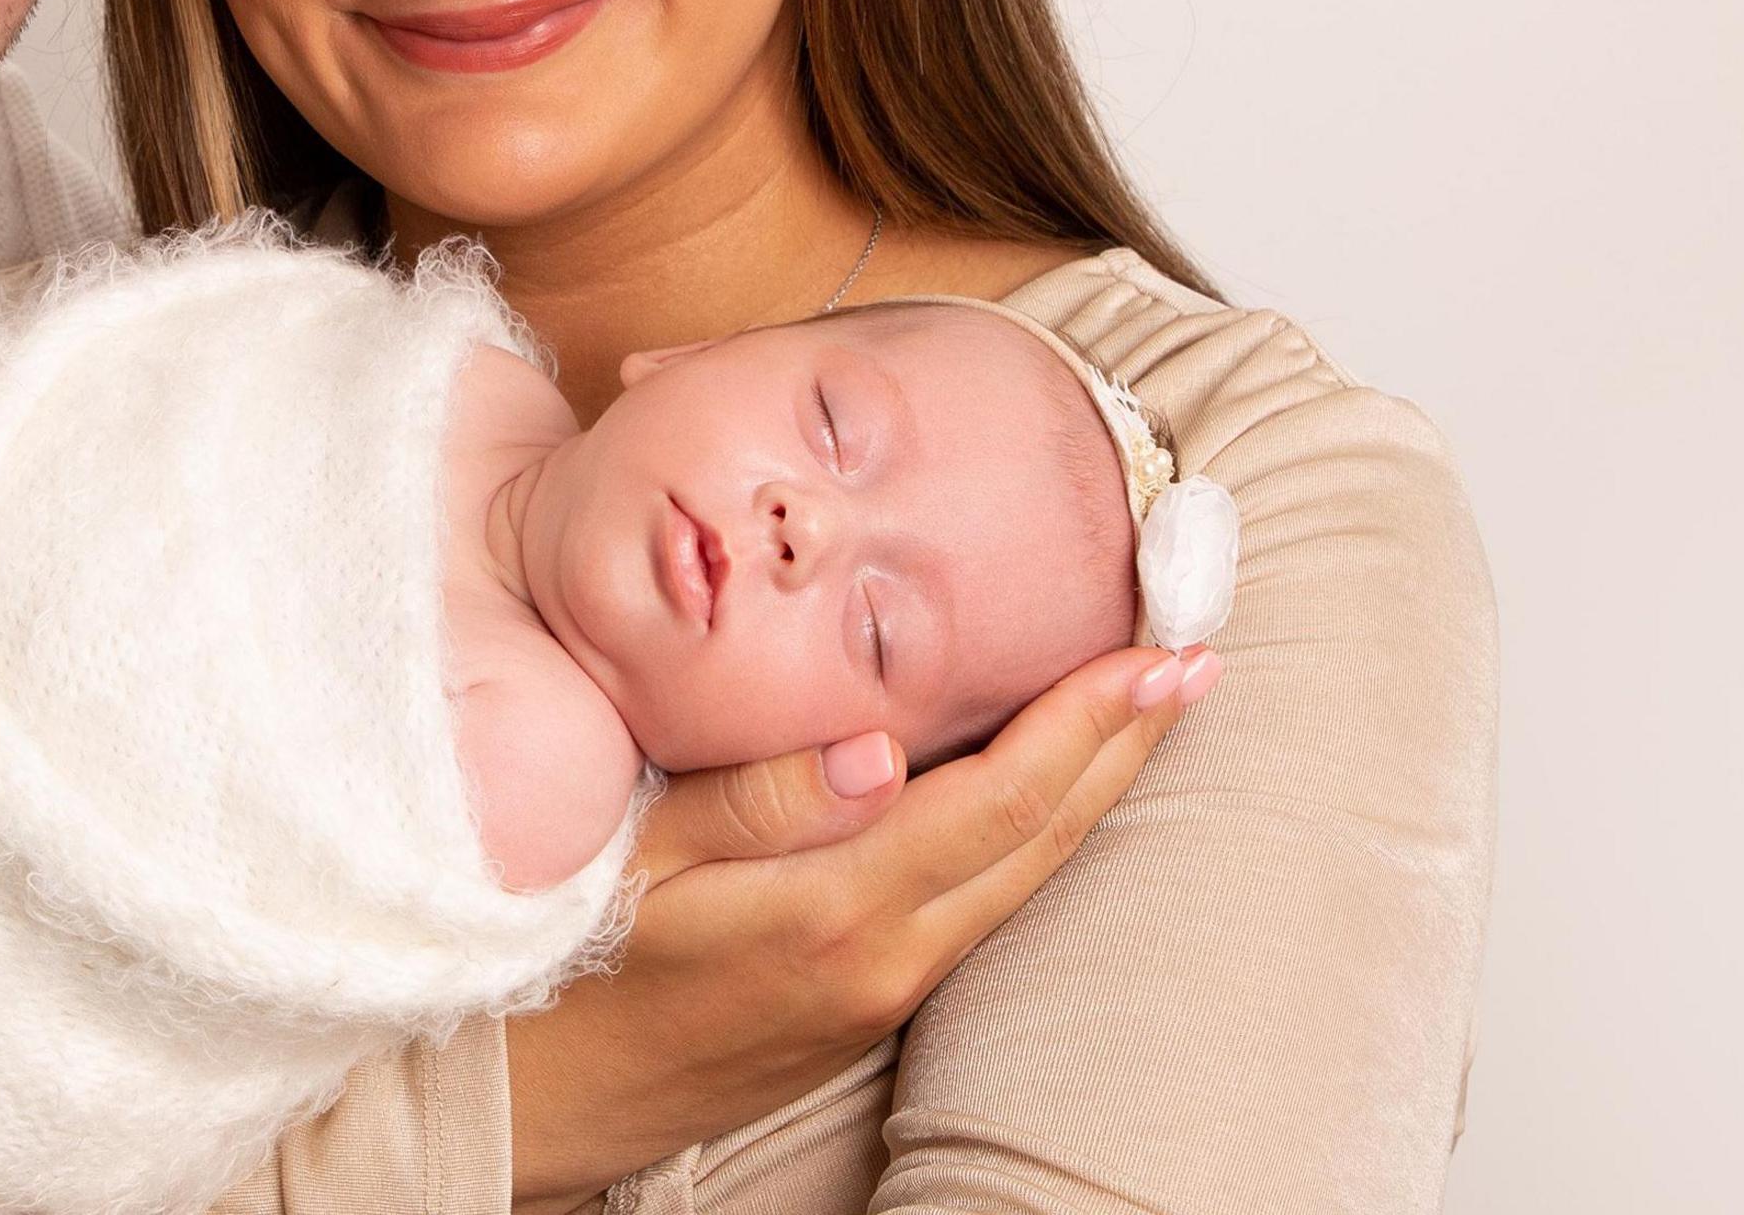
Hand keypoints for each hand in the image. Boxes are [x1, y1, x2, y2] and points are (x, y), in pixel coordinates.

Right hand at [504, 645, 1217, 1213]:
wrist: (545, 1096)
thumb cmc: (569, 955)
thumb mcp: (635, 858)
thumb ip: (756, 796)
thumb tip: (882, 745)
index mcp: (835, 910)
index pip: (1002, 799)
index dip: (1090, 719)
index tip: (1160, 647)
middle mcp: (887, 958)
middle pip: (1047, 839)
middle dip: (1129, 742)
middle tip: (1199, 651)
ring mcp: (888, 991)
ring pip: (1027, 876)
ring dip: (1097, 786)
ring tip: (1149, 707)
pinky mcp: (874, 1004)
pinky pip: (984, 902)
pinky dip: (1037, 830)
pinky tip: (1048, 787)